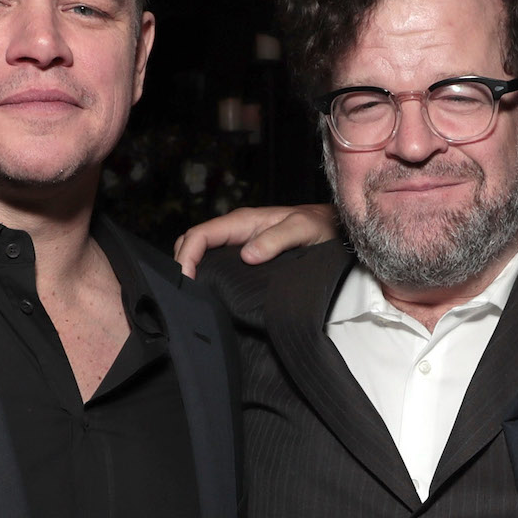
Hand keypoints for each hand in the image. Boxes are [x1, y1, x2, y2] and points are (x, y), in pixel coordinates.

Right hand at [173, 204, 338, 278]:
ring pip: (202, 253)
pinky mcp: (245, 256)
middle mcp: (236, 231)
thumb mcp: (302, 229)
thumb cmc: (320, 226)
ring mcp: (239, 244)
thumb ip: (276, 240)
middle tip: (182, 293)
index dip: (186, 256)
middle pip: (194, 243)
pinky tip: (209, 293)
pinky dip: (205, 275)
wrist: (335, 230)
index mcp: (243, 221)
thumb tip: (248, 255)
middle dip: (182, 264)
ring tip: (191, 295)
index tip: (185, 280)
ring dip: (192, 270)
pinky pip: (217, 263)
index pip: (200, 235)